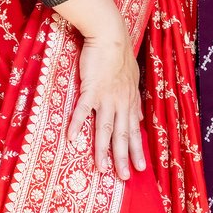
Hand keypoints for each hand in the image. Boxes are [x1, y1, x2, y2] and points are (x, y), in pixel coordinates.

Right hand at [68, 33, 145, 176]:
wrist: (111, 35)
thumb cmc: (120, 55)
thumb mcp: (133, 78)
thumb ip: (133, 98)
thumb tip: (138, 114)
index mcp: (130, 100)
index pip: (135, 129)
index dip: (137, 148)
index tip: (141, 165)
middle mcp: (121, 102)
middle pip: (124, 135)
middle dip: (125, 157)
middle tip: (126, 177)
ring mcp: (107, 97)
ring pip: (106, 128)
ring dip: (104, 150)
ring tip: (103, 169)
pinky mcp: (91, 89)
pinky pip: (83, 110)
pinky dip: (77, 124)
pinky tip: (72, 140)